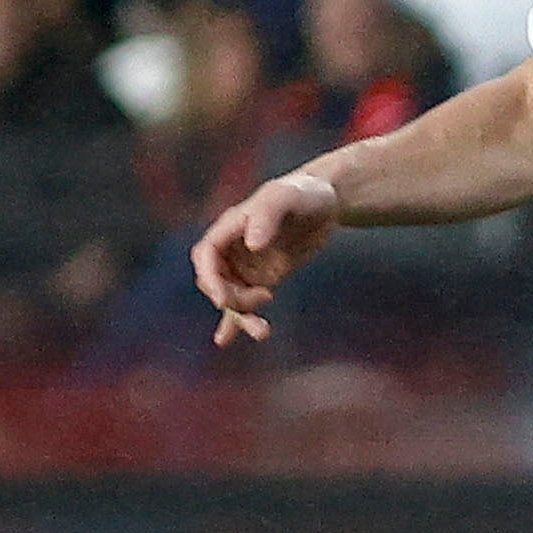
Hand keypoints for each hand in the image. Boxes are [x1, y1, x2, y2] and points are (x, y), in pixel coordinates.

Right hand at [192, 170, 340, 345]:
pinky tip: (224, 340)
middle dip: (232, 298)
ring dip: (241, 317)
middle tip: (264, 297)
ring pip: (231, 298)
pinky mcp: (263, 278)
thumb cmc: (305, 192)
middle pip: (215, 282)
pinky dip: (236, 322)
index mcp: (231, 227)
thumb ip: (268, 213)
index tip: (222, 298)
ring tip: (264, 332)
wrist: (326, 201)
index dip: (209, 278)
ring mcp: (246, 265)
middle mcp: (233, 248)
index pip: (206, 255)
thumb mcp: (287, 195)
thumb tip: (252, 244)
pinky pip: (244, 303)